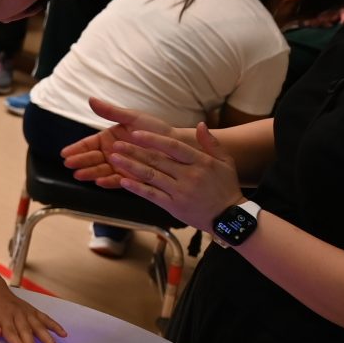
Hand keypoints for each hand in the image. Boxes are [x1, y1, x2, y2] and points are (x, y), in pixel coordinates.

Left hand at [0, 277, 64, 342]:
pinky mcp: (30, 309)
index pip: (11, 332)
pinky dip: (54, 325)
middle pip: (26, 331)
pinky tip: (63, 333)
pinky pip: (44, 317)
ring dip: (47, 337)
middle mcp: (17, 313)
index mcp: (2, 314)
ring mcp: (25, 311)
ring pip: (38, 325)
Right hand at [59, 97, 192, 189]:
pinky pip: (117, 180)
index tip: (65, 153)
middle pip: (92, 158)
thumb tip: (91, 99)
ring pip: (101, 170)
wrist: (177, 145)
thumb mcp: (132, 118)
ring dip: (89, 173)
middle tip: (69, 164)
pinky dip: (108, 182)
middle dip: (80, 161)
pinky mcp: (131, 178)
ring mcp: (121, 166)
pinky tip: (99, 182)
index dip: (76, 148)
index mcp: (110, 139)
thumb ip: (111, 111)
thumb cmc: (155, 130)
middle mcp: (112, 153)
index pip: (89, 144)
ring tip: (78, 175)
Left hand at [108, 121, 242, 228]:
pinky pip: (152, 195)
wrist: (229, 217)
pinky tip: (122, 181)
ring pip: (151, 176)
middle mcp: (190, 176)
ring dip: (130, 166)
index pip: (173, 147)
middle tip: (117, 144)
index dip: (153, 139)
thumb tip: (200, 124)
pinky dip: (136, 188)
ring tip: (114, 158)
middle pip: (157, 160)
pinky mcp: (174, 206)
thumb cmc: (226, 187)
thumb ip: (211, 143)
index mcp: (201, 162)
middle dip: (134, 151)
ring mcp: (180, 191)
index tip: (136, 133)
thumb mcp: (225, 162)